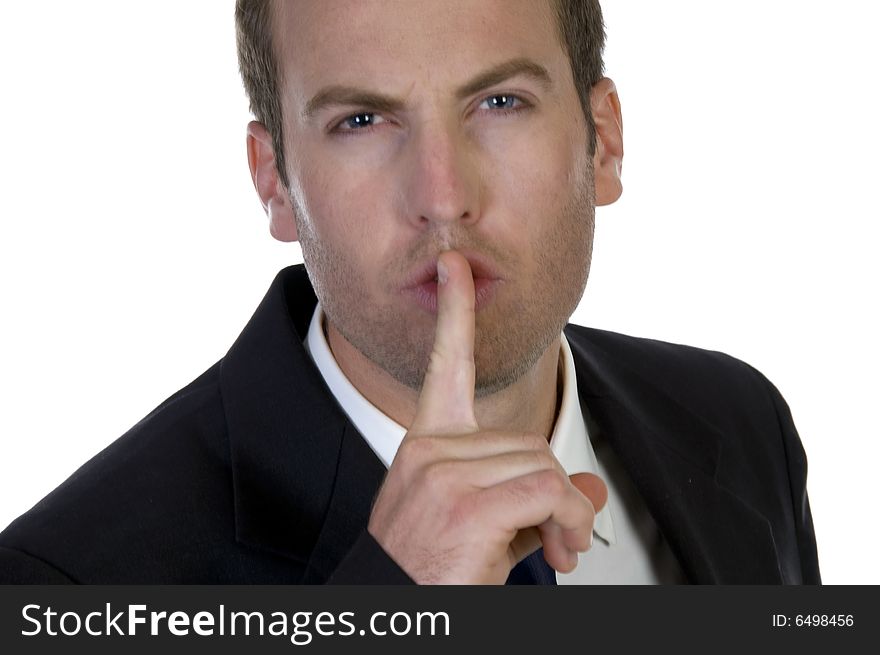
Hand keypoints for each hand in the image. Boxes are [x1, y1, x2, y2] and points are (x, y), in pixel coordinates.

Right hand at [367, 250, 607, 583]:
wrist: (395, 611)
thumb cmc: (434, 571)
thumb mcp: (492, 527)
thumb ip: (539, 498)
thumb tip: (592, 489)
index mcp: (427, 445)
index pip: (444, 366)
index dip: (454, 312)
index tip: (455, 267)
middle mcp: (429, 451)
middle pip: (529, 439)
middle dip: (556, 493)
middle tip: (556, 538)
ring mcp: (442, 474)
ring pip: (544, 463)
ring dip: (566, 513)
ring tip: (555, 549)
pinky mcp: (465, 504)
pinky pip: (549, 491)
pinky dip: (568, 523)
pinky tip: (557, 551)